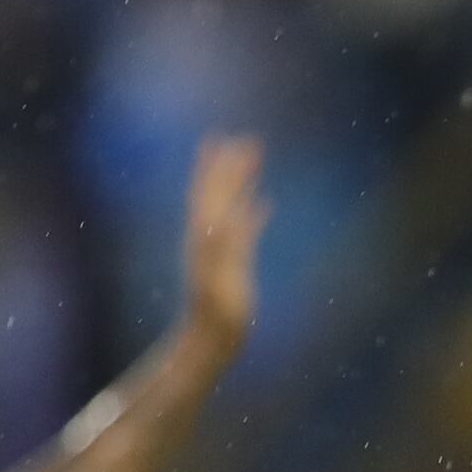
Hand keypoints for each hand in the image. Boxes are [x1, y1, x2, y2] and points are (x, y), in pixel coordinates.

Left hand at [178, 133, 267, 354]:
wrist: (213, 335)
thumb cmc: (218, 308)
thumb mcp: (219, 274)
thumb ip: (222, 244)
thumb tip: (224, 215)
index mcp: (205, 233)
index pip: (210, 191)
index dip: (213, 165)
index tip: (217, 137)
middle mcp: (210, 233)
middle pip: (222, 190)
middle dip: (233, 164)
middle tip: (250, 139)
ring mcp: (223, 244)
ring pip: (233, 204)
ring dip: (243, 181)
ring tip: (256, 158)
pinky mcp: (236, 258)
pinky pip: (246, 227)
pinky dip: (253, 210)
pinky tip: (265, 200)